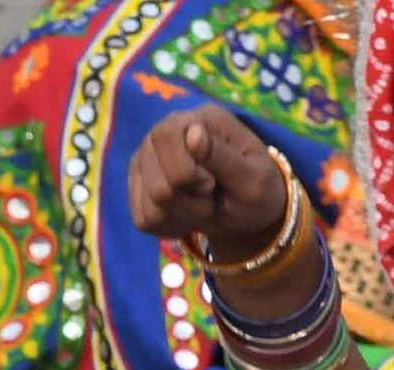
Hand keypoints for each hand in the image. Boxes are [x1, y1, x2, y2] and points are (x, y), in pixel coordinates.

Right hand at [124, 105, 293, 257]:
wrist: (245, 212)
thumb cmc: (256, 190)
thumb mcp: (252, 177)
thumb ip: (223, 156)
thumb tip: (193, 131)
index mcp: (199, 119)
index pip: (165, 137)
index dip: (186, 171)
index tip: (211, 182)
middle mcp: (164, 134)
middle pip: (157, 183)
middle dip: (187, 200)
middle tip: (209, 193)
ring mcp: (146, 160)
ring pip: (149, 206)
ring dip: (182, 215)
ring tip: (201, 205)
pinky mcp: (137, 187)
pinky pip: (143, 219)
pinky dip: (169, 225)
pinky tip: (186, 214)